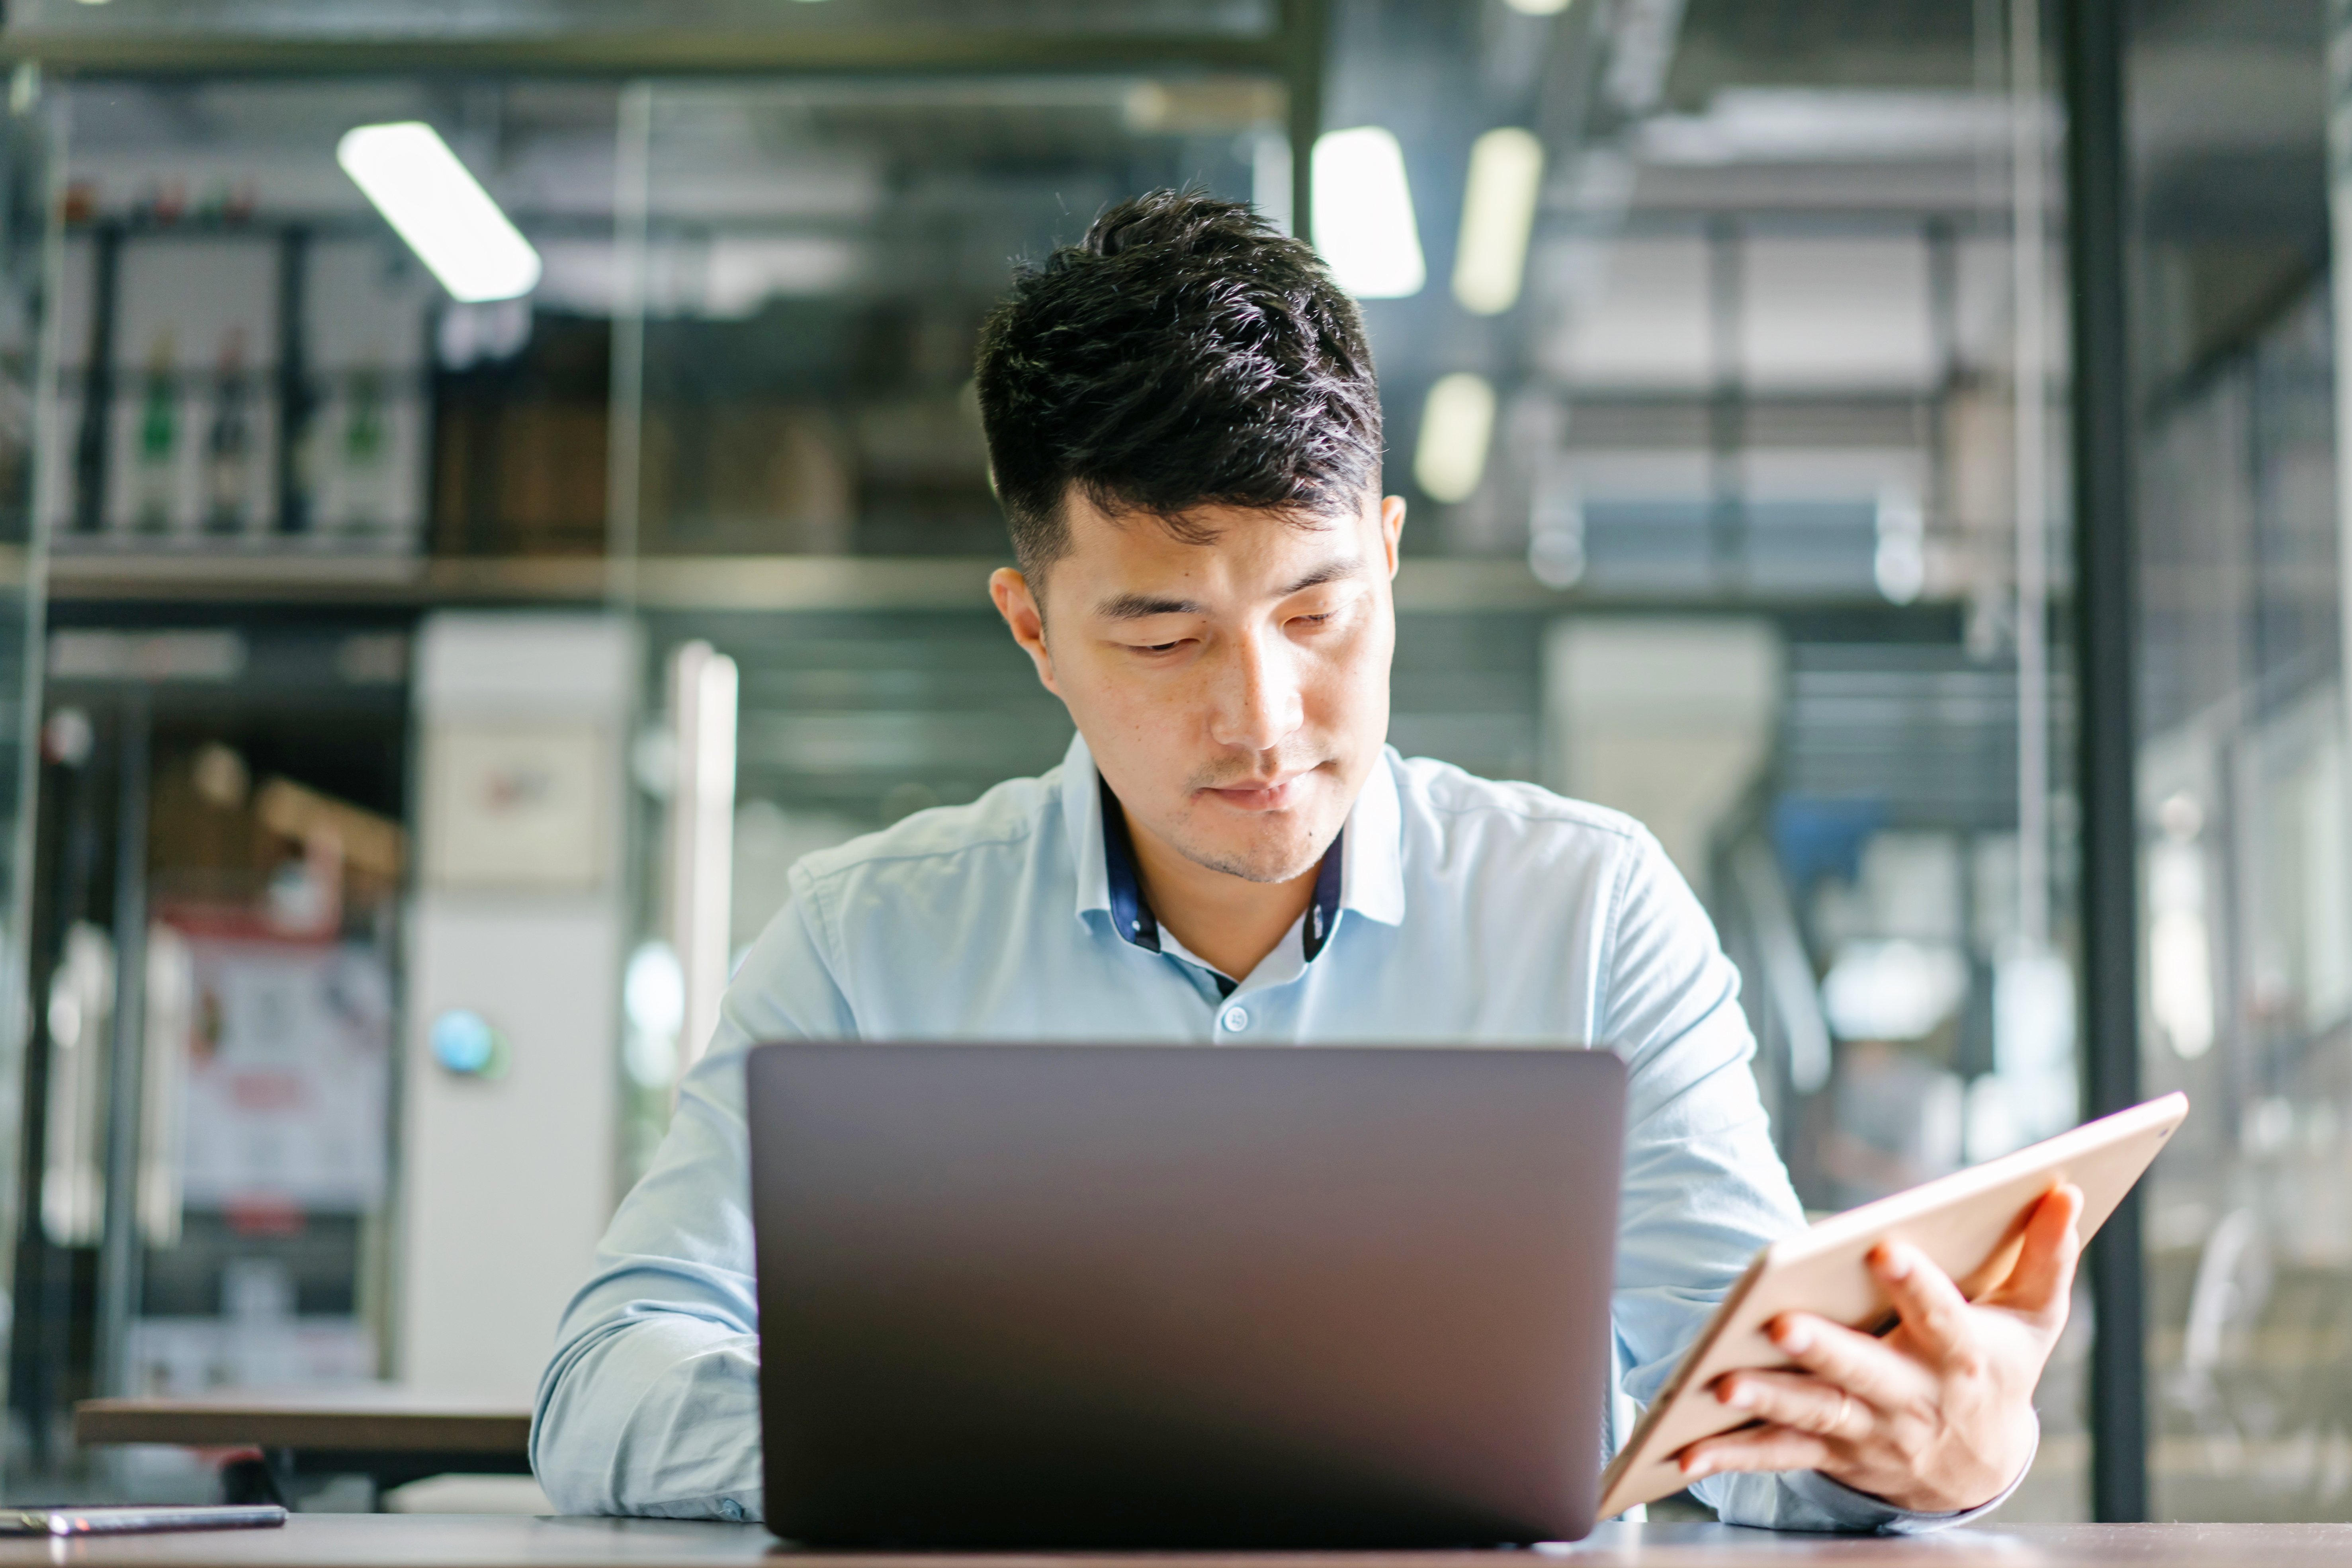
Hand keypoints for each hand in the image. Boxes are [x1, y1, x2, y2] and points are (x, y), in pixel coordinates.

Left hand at [1678, 1182, 2084, 1513]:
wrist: (1981, 1465)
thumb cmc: (2001, 1367)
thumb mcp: (2036, 1318)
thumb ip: (2048, 1256)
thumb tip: (2063, 1189)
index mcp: (1963, 1357)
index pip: (1942, 1317)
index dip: (1915, 1285)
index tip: (1885, 1247)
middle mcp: (1913, 1398)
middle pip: (1865, 1373)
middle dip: (1825, 1350)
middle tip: (1782, 1323)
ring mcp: (1868, 1430)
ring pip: (1814, 1414)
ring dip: (1768, 1400)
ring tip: (1723, 1383)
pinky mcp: (1831, 1452)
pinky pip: (1779, 1455)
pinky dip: (1732, 1455)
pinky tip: (1686, 1451)